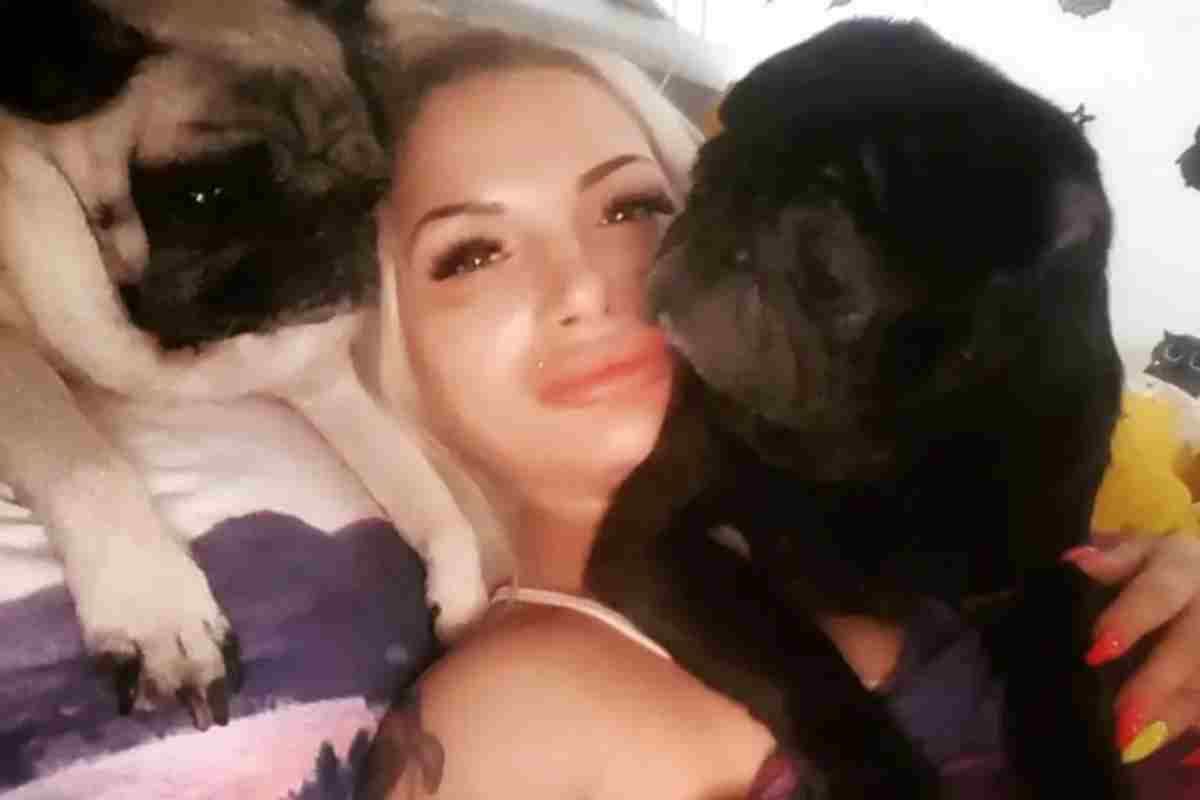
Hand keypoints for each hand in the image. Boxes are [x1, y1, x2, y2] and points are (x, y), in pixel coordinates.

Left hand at [1064, 531, 1199, 765]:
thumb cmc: (1159, 567)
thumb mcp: (1137, 552)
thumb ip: (1111, 561)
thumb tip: (1077, 563)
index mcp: (1182, 566)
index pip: (1158, 593)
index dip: (1129, 621)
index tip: (1097, 651)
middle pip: (1192, 646)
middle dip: (1157, 685)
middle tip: (1121, 722)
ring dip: (1177, 715)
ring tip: (1136, 741)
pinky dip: (1197, 731)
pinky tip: (1179, 754)